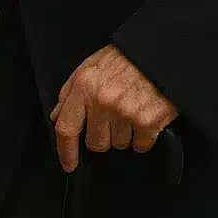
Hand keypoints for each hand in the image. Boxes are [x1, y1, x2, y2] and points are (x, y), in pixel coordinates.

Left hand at [50, 45, 178, 172]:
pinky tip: (144, 117)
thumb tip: (58, 116)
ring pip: (118, 145)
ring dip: (124, 134)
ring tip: (130, 110)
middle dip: (103, 135)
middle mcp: (101, 100)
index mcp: (83, 86)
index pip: (66, 127)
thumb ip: (70, 93)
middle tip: (113, 116)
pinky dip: (143, 137)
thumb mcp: (89, 68)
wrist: (159, 53)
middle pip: (95, 142)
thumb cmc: (124, 60)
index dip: (66, 151)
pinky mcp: (147, 122)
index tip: (68, 164)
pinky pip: (139, 146)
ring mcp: (124, 112)